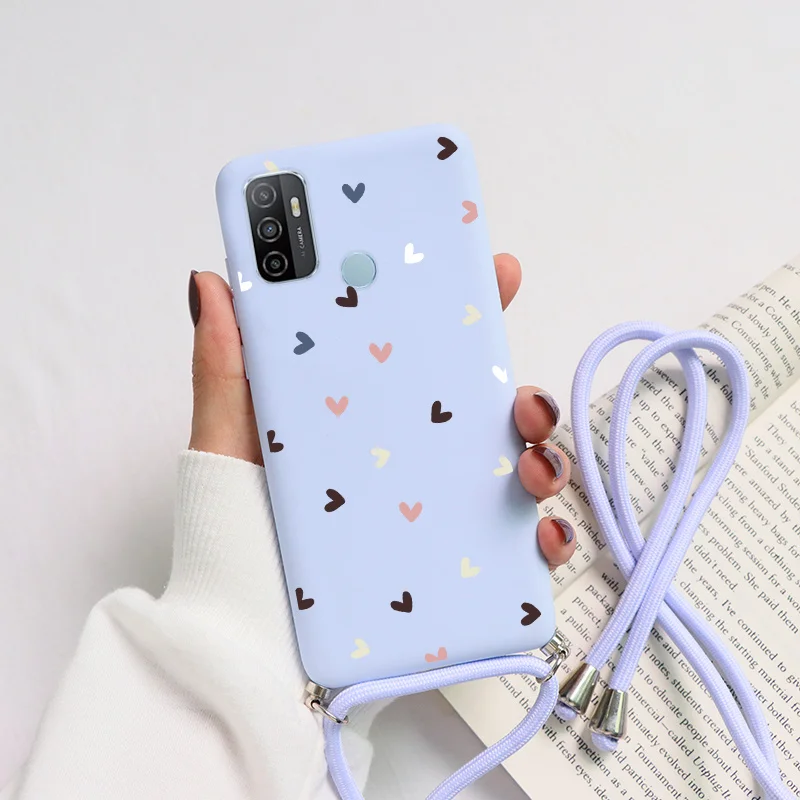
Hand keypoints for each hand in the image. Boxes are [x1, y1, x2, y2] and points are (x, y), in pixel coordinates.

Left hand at [187, 254, 575, 568]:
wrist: (246, 635)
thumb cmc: (238, 530)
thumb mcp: (231, 439)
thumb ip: (226, 364)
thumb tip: (214, 280)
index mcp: (371, 415)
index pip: (430, 353)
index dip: (470, 312)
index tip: (500, 274)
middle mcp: (415, 458)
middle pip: (491, 413)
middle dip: (525, 396)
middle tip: (521, 403)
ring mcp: (441, 512)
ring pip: (518, 471)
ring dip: (544, 461)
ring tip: (531, 470)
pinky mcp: (457, 570)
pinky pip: (520, 549)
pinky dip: (546, 537)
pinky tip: (541, 535)